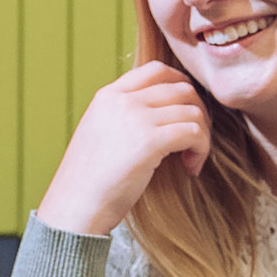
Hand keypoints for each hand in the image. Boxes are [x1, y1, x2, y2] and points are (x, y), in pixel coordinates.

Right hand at [35, 61, 214, 235]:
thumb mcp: (99, 133)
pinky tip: (190, 168)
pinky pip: (194, 133)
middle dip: (197, 112)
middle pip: (181, 88)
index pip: (156, 70)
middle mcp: (122, 100)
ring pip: (192, 111)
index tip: (186, 110)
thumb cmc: (88, 181)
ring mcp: (136, 118)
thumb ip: (123, 115)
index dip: (181, 85)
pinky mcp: (149, 141)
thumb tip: (162, 112)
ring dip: (202, 135)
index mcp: (107, 96)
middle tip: (195, 140)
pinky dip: (201, 150)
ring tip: (191, 158)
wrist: (74, 207)